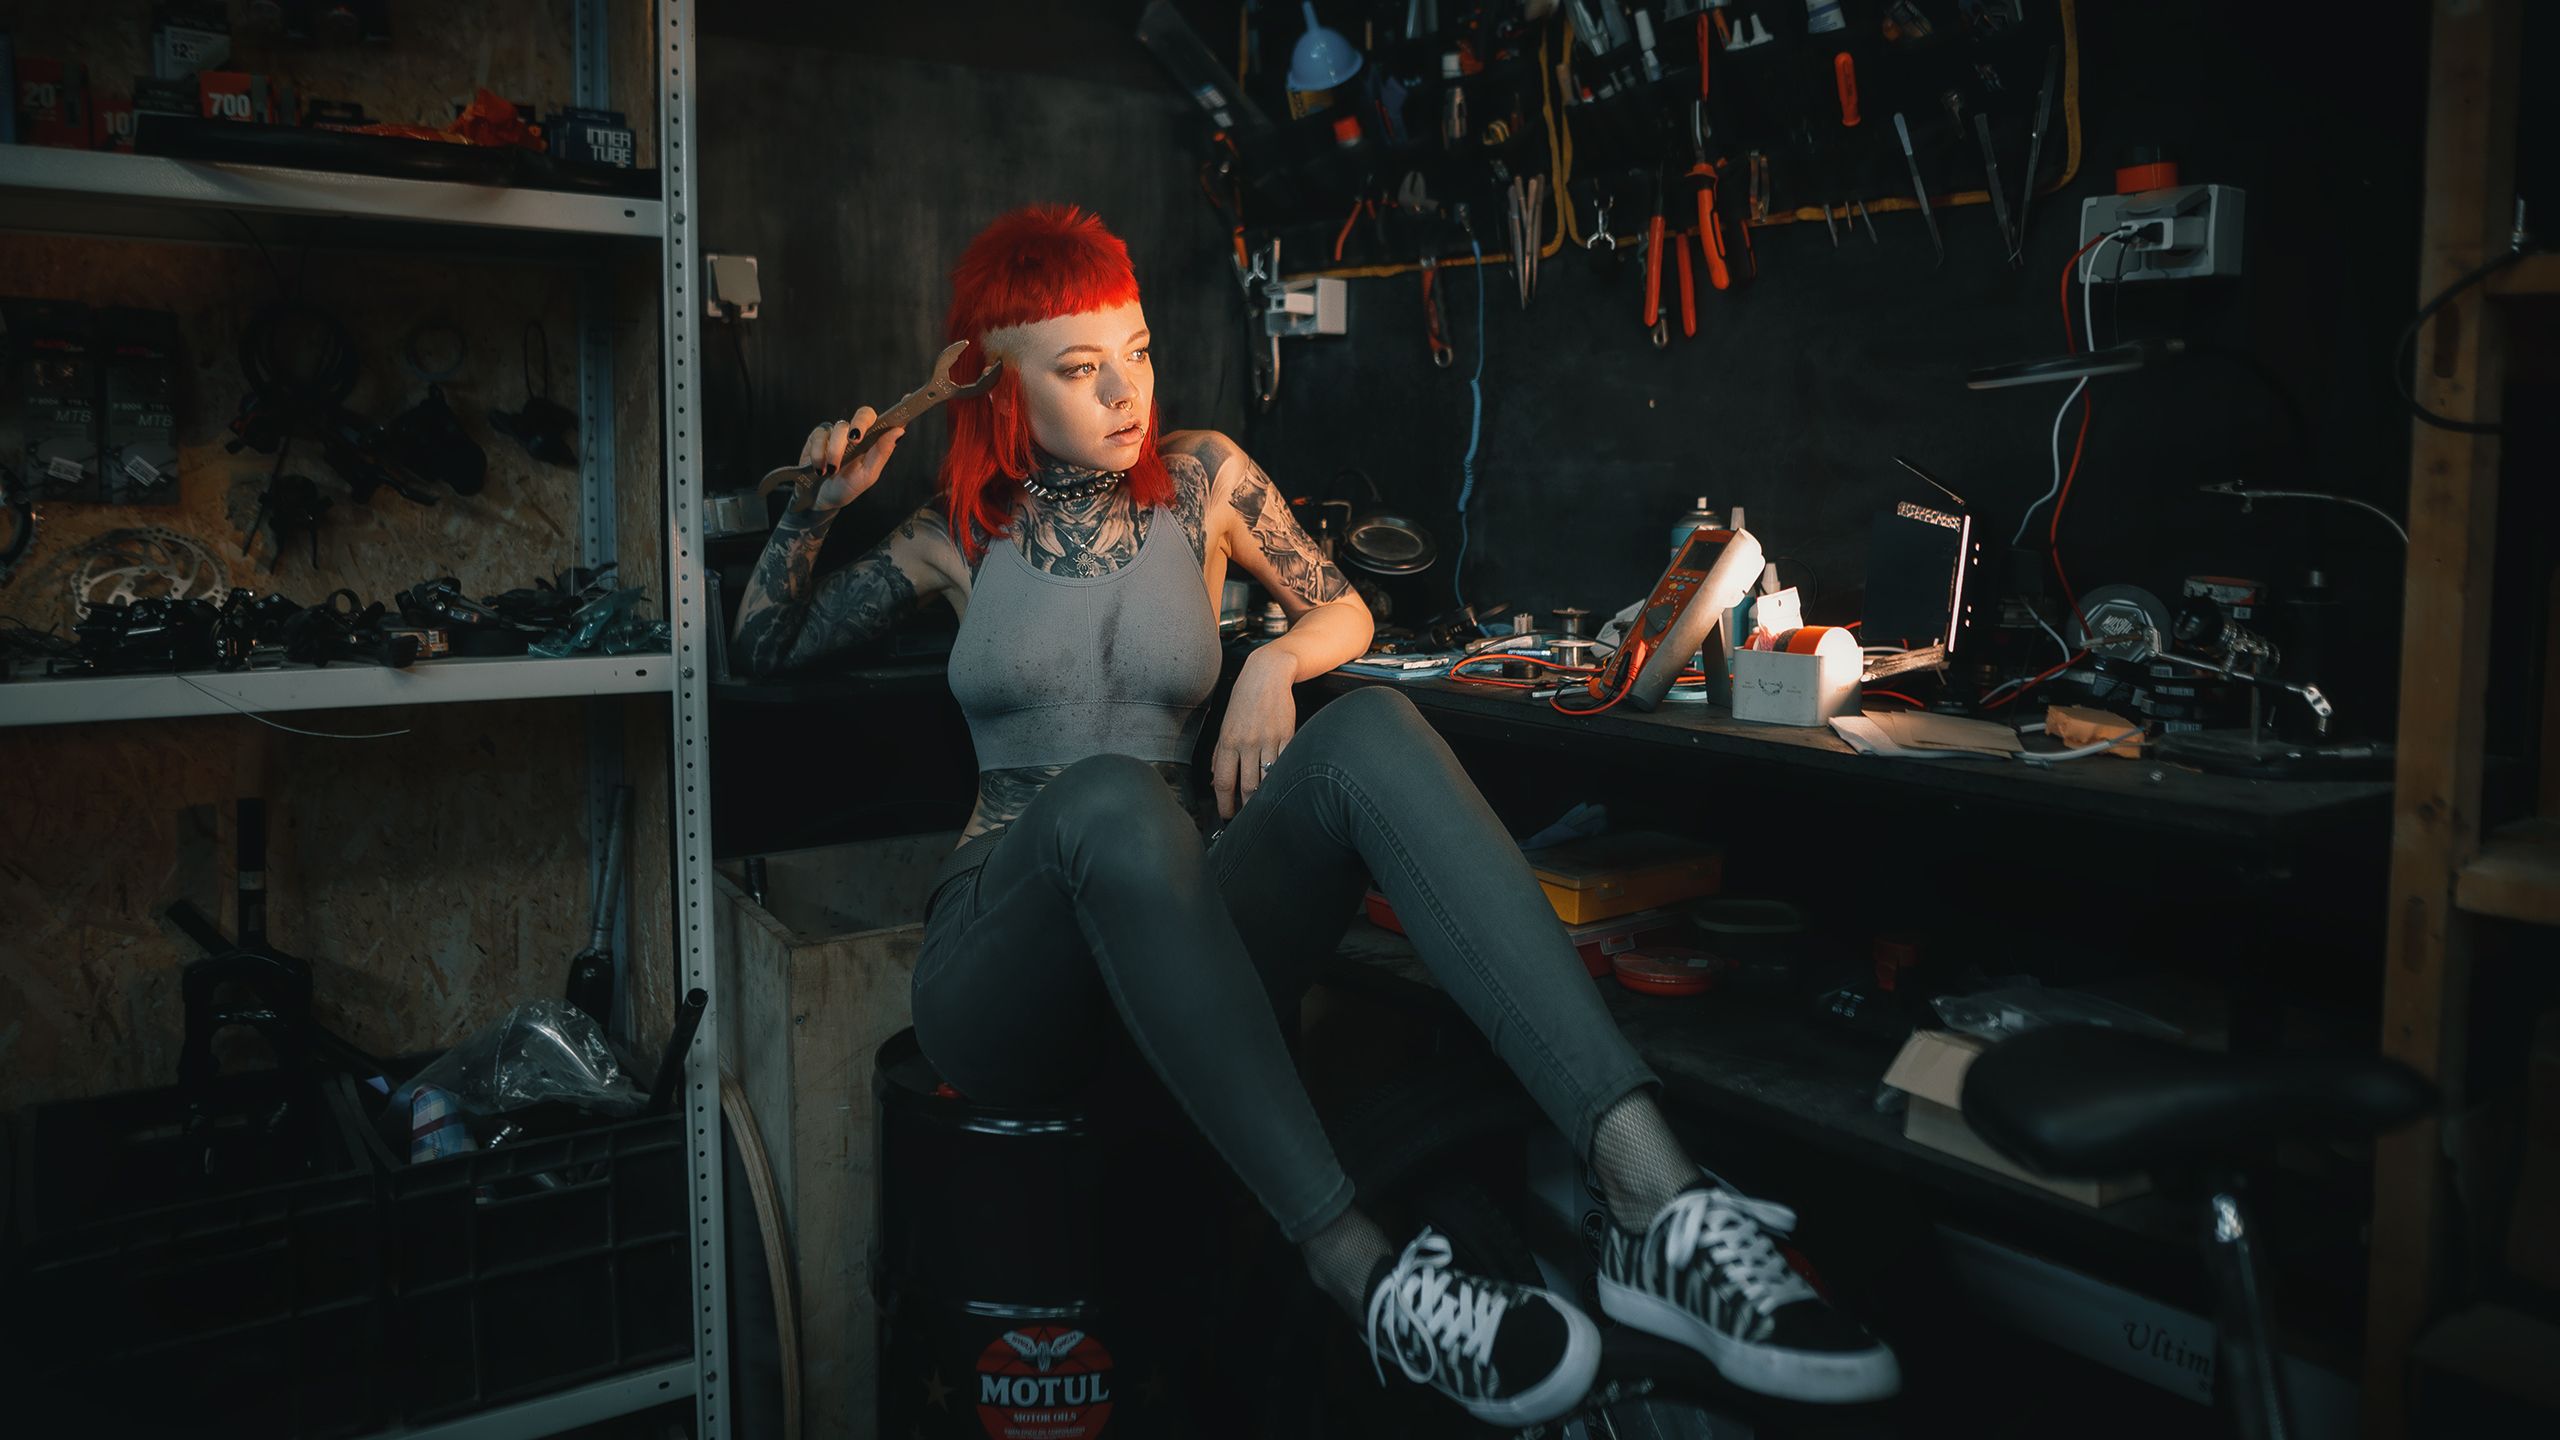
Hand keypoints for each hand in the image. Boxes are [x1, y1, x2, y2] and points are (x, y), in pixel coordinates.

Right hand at [796, 405, 905, 511]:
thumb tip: (899, 431)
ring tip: (832, 470)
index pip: (888, 421)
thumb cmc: (847, 487)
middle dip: (860, 424)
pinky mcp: (819, 435)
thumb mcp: (868, 475)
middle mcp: (859, 433)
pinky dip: (819, 453)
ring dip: (835, 451)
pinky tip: (819, 467)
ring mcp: (838, 432)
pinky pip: (819, 435)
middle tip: (854, 439)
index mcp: (874, 442)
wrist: (821, 498)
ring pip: (840, 427)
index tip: (908, 398)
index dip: (898, 409)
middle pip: (864, 414)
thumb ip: (882, 452)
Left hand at [1213, 647, 1298, 819]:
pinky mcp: (1288, 735)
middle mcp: (1247, 742)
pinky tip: (1280, 786)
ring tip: (1263, 806)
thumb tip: (1215, 780)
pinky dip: (1282, 778)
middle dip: (1246, 807)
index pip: (1224, 782)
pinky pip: (1285, 763)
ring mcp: (1269, 740)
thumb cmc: (1244, 700)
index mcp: (1228, 741)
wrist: (1267, 675)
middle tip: (1246, 817)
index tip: (1227, 815)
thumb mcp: (1225, 725)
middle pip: (1247, 786)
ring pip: (1267, 779)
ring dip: (1265, 796)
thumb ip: (1219, 754)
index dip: (1225, 805)